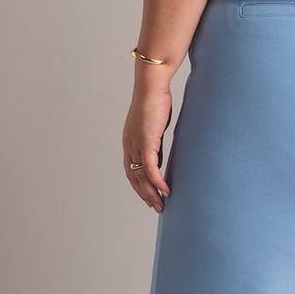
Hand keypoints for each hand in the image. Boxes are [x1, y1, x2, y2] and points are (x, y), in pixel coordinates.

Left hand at [123, 81, 173, 210]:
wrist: (152, 87)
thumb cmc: (155, 101)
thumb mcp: (154, 126)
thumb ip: (155, 142)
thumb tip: (158, 155)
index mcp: (130, 142)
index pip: (131, 170)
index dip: (139, 185)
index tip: (149, 195)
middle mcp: (129, 146)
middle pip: (134, 178)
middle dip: (145, 194)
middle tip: (156, 207)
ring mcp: (136, 145)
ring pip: (142, 177)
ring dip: (151, 193)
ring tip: (161, 205)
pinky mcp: (146, 143)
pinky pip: (151, 169)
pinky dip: (157, 182)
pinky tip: (165, 191)